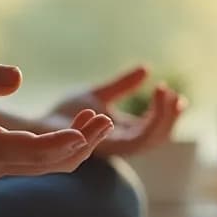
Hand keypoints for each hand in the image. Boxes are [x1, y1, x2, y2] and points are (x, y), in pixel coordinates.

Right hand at [0, 61, 113, 178]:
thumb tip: (18, 79)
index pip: (36, 152)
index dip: (69, 141)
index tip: (93, 126)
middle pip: (49, 163)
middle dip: (82, 143)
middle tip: (106, 119)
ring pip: (44, 167)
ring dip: (73, 148)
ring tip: (96, 122)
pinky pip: (33, 165)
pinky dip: (57, 150)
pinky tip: (72, 130)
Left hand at [44, 65, 185, 156]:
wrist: (39, 123)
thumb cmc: (65, 112)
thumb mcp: (100, 94)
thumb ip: (123, 85)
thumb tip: (147, 68)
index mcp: (124, 134)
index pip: (155, 129)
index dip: (169, 114)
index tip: (176, 94)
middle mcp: (121, 143)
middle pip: (157, 137)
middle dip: (169, 116)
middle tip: (172, 93)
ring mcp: (112, 148)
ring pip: (149, 140)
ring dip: (161, 117)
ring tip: (163, 93)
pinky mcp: (103, 147)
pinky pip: (132, 141)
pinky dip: (146, 122)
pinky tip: (146, 100)